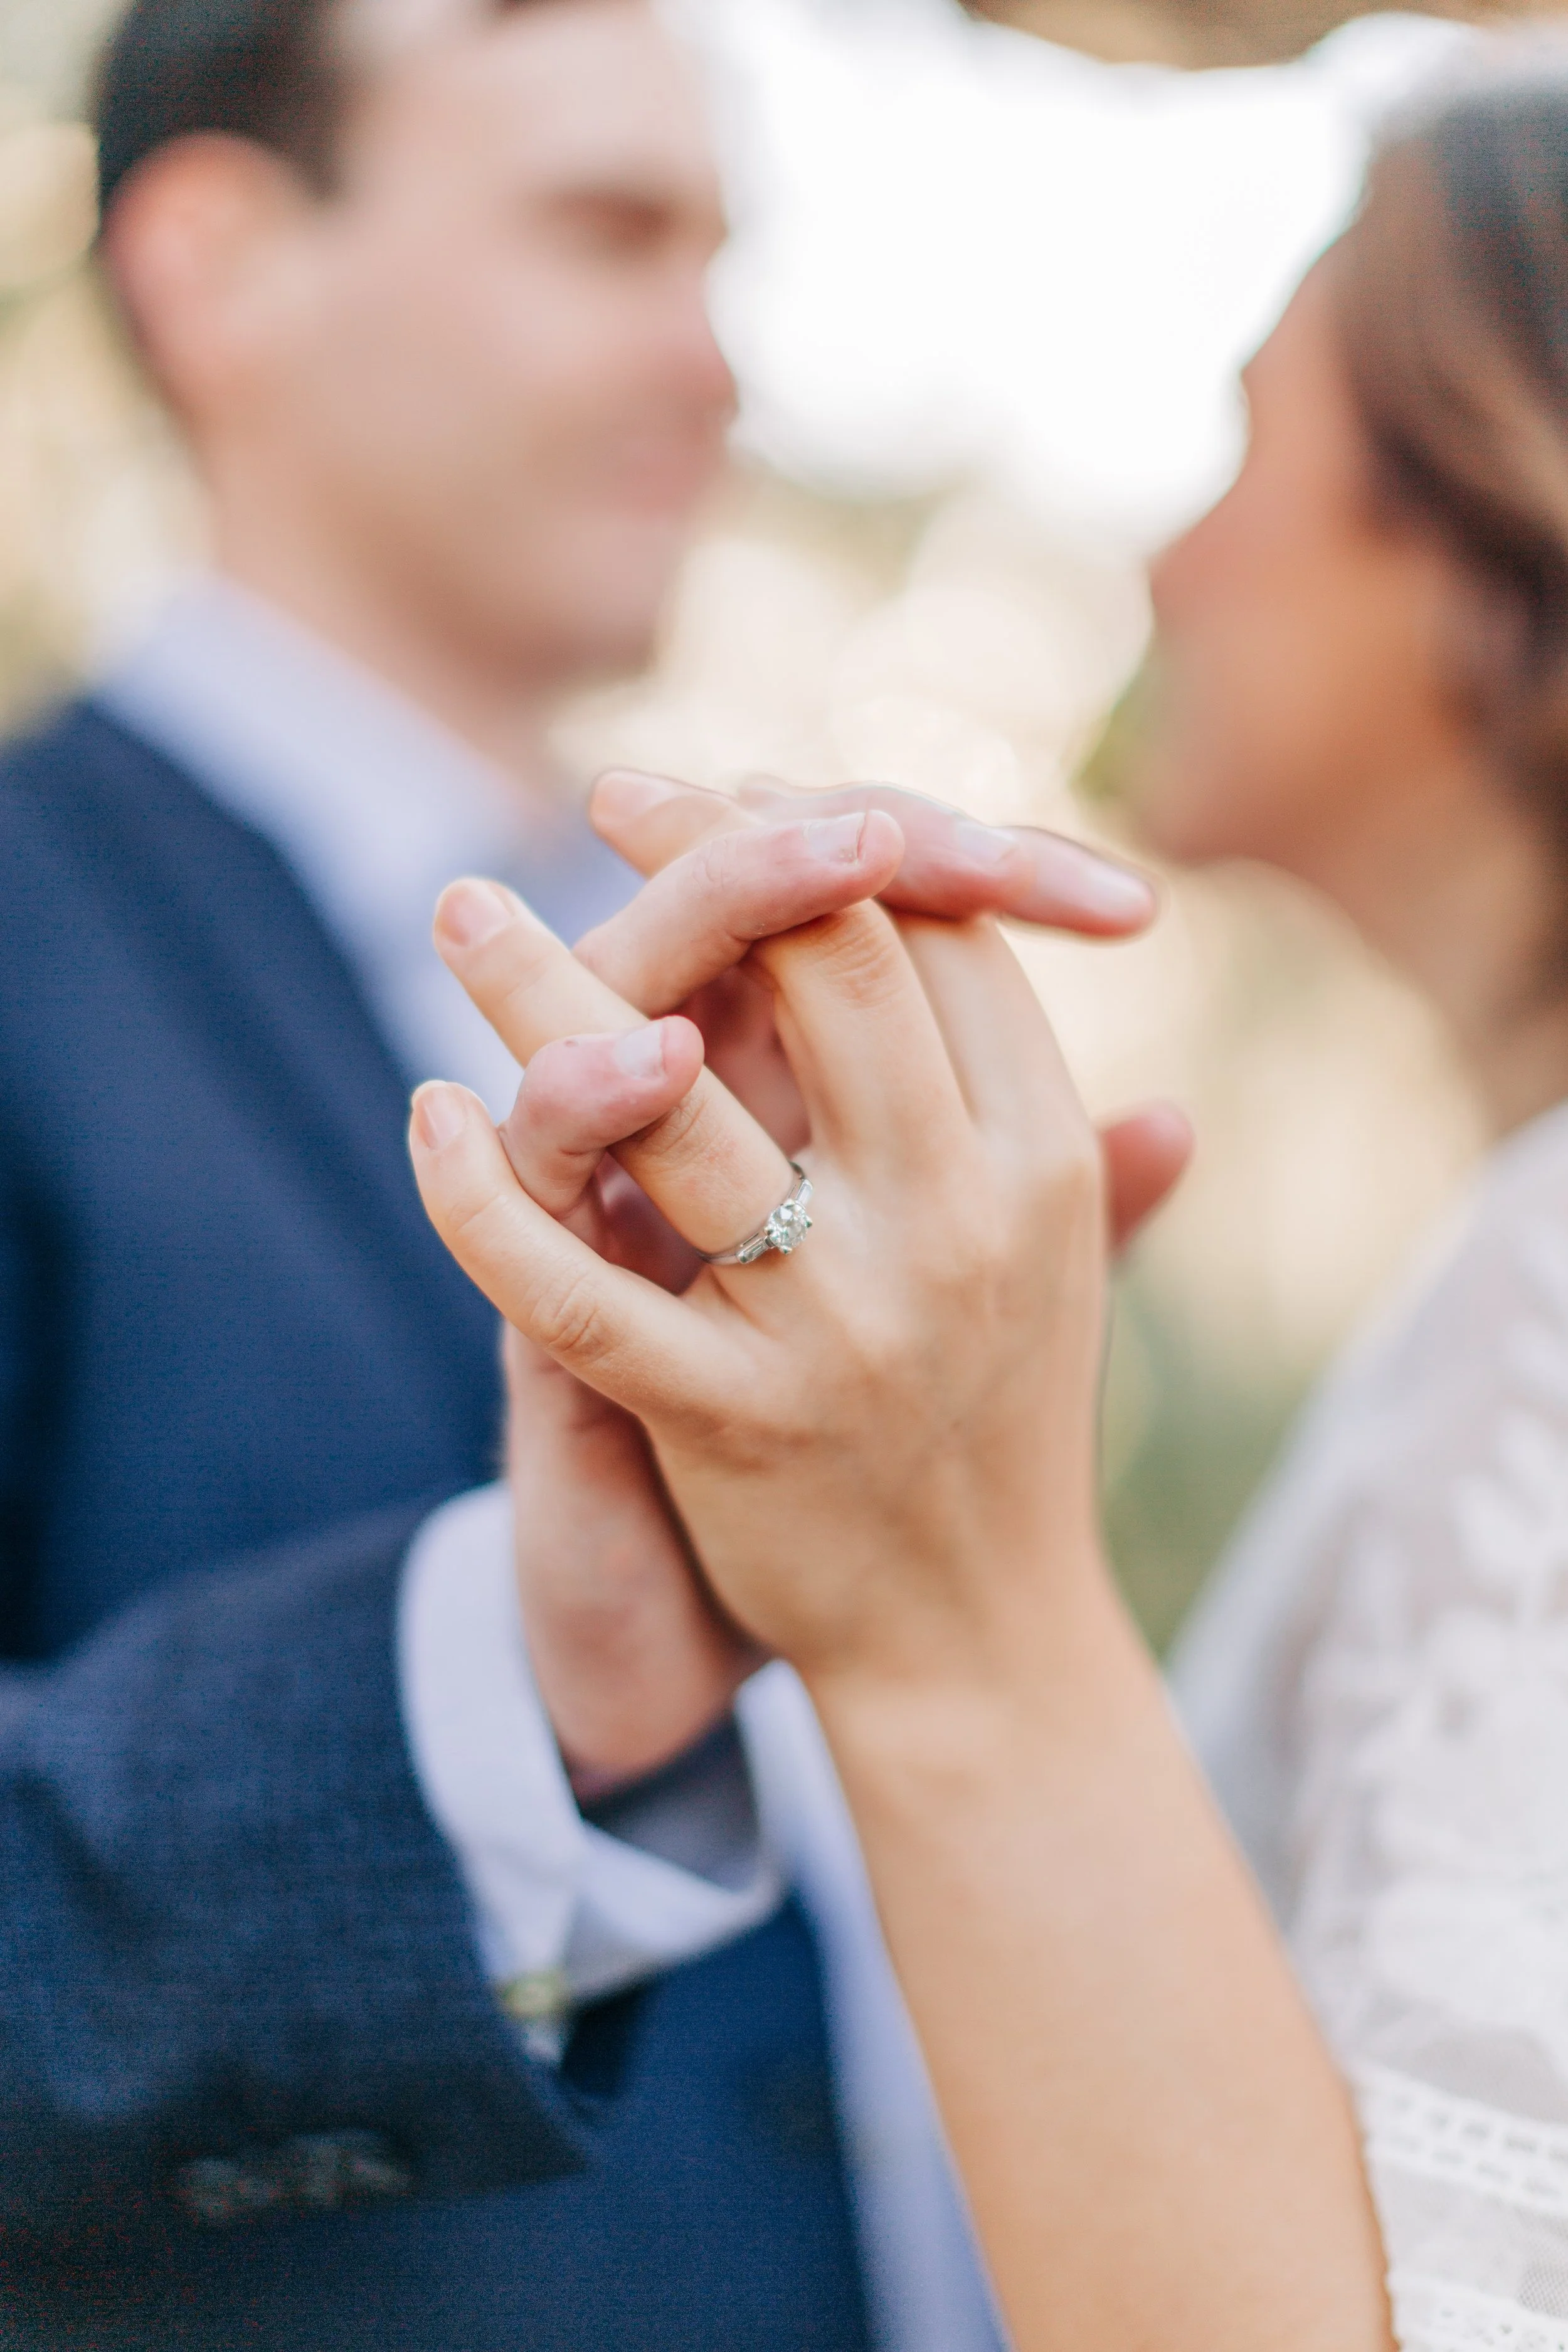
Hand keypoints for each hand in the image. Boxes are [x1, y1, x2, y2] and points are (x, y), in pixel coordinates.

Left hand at [411, 847, 1389, 2351]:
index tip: (735, 792)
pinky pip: (571, 1291)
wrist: (979, 1641)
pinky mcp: (730, 1424)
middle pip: (832, 969)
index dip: (834, 838)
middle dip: (713, 851)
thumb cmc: (1000, 1415)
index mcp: (1046, 1163)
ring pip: (670, 1106)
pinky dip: (482, 1201)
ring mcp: (842, 1327)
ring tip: (461, 904)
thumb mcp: (1054, 1246)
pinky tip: (425, 1118)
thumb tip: (999, 905)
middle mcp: (959, 1226)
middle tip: (612, 791)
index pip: (939, 939)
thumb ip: (1027, 1071)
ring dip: (544, 990)